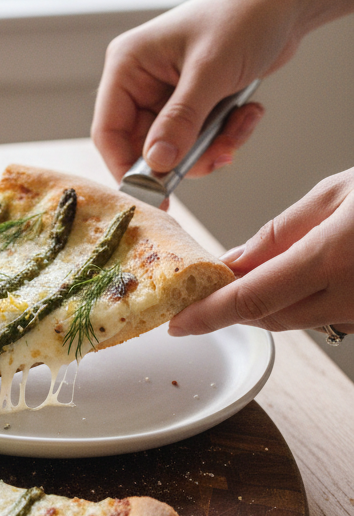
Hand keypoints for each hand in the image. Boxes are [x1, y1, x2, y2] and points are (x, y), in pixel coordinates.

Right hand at [91, 0, 292, 180]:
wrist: (286, 0)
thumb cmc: (245, 17)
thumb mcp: (210, 71)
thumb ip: (181, 120)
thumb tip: (156, 163)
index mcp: (128, 65)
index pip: (108, 130)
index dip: (127, 167)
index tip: (154, 194)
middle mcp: (142, 80)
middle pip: (144, 146)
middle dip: (183, 158)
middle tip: (217, 157)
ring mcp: (168, 92)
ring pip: (175, 148)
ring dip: (210, 147)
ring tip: (238, 127)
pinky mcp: (193, 101)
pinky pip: (198, 138)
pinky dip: (224, 135)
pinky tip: (247, 112)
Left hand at [168, 170, 353, 336]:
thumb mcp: (337, 193)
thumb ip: (281, 231)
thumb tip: (238, 261)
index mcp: (332, 260)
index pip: (251, 299)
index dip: (208, 315)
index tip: (179, 323)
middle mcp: (348, 297)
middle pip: (269, 317)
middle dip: (230, 308)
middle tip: (203, 292)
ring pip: (295, 321)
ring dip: (264, 305)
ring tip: (244, 280)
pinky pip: (321, 317)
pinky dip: (295, 303)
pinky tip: (288, 282)